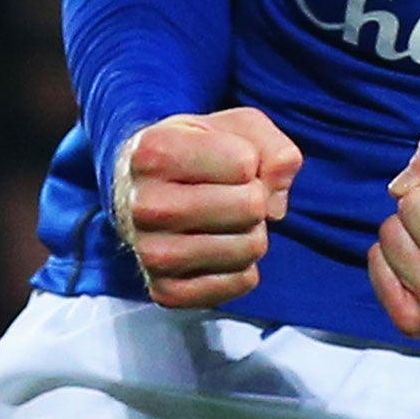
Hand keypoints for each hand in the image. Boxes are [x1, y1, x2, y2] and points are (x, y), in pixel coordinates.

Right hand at [116, 106, 302, 308]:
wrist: (141, 193)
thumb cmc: (196, 152)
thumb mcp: (235, 127)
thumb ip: (274, 146)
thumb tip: (278, 194)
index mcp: (154, 152)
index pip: (244, 163)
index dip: (248, 160)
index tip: (222, 161)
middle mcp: (145, 205)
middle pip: (250, 207)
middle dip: (254, 197)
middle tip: (227, 193)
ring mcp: (151, 254)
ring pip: (250, 248)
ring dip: (250, 232)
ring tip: (221, 219)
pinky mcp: (166, 292)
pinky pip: (242, 282)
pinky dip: (243, 265)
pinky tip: (216, 247)